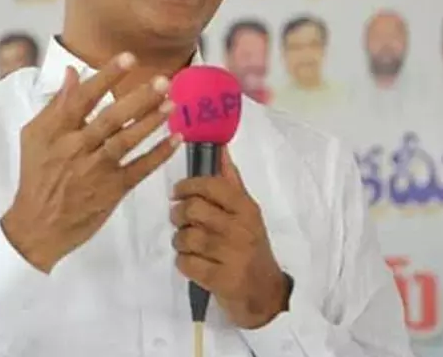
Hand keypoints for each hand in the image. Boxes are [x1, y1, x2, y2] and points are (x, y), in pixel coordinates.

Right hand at [2, 53, 180, 272]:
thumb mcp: (35, 137)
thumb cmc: (37, 176)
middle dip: (138, 98)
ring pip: (127, 141)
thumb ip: (56, 105)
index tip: (129, 58)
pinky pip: (140, 169)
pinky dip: (159, 154)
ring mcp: (96, 170)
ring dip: (151, 122)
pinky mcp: (112, 190)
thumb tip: (72, 73)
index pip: (83, 98)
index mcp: (56, 132)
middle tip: (163, 80)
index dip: (106, 77)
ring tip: (172, 103)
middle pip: (111, 118)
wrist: (37, 227)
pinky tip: (176, 139)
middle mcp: (76, 148)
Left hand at [171, 150, 289, 328]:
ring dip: (179, 239)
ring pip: (186, 237)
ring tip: (185, 242)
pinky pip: (186, 263)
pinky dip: (183, 262)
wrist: (265, 293)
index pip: (211, 185)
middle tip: (179, 218)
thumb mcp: (247, 213)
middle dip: (178, 214)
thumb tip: (220, 148)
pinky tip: (191, 261)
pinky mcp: (221, 280)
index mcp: (247, 209)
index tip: (177, 192)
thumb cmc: (252, 247)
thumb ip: (231, 182)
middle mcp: (241, 229)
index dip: (188, 185)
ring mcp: (231, 256)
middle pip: (193, 210)